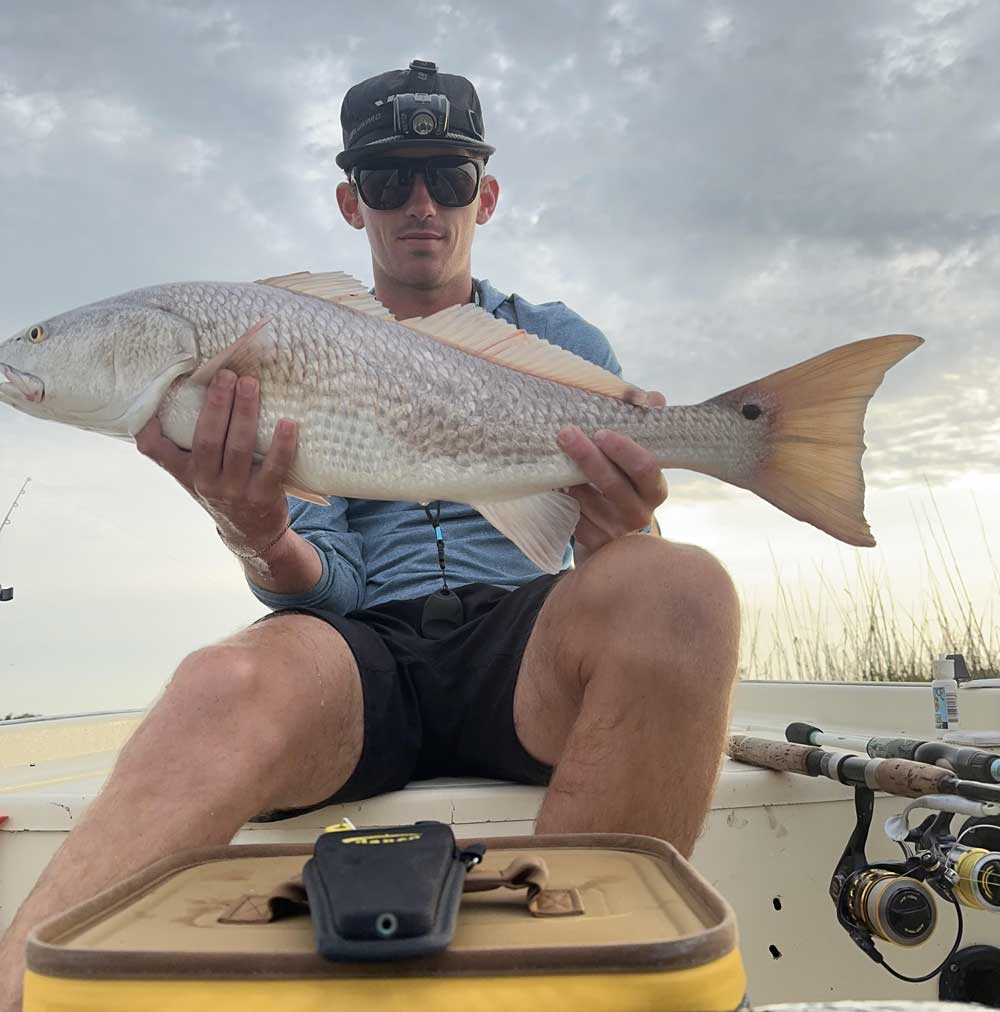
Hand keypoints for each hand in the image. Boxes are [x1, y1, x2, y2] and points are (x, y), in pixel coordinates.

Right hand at [135, 368, 298, 555]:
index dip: (150, 425)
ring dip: (245, 413)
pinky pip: (274, 467)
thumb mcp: (196, 473)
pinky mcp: (263, 496)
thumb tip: (182, 392)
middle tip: (227, 374)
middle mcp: (205, 482)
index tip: (155, 394)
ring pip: (239, 448)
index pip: (156, 449)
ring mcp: (234, 491)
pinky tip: (287, 423)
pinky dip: (281, 445)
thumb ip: (187, 445)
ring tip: (251, 384)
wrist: (252, 533)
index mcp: (185, 471)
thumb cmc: (223, 490)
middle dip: (217, 404)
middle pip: (208, 438)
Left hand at [557, 390, 667, 555]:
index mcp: (655, 489)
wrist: (616, 532)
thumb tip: (653, 398)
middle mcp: (639, 513)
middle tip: (565, 433)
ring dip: (568, 477)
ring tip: (556, 456)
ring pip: (586, 500)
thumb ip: (644, 425)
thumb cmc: (625, 483)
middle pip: (612, 484)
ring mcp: (616, 532)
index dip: (624, 450)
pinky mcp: (594, 544)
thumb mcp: (636, 458)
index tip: (601, 432)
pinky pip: (571, 517)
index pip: (646, 468)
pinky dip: (561, 498)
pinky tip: (554, 483)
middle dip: (587, 457)